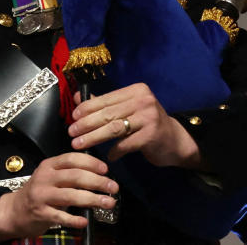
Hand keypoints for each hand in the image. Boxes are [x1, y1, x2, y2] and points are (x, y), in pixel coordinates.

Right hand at [0, 152, 117, 240]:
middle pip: (75, 176)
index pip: (72, 159)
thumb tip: (98, 174)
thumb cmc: (39, 192)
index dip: (91, 163)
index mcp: (49, 165)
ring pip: (71, 195)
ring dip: (93, 199)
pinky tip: (85, 221)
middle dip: (98, 181)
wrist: (14, 211)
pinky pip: (61, 216)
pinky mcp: (41, 213)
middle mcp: (45, 178)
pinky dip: (75, 220)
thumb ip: (68, 173)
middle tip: (113, 187)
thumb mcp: (50, 176)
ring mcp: (42, 196)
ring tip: (108, 202)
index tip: (105, 169)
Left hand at [68, 82, 200, 167]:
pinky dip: (114, 151)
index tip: (73, 117)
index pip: (106, 98)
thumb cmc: (147, 124)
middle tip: (71, 133)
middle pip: (108, 113)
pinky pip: (125, 144)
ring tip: (80, 144)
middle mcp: (143, 100)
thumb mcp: (128, 110)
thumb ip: (105, 104)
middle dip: (86, 124)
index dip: (87, 108)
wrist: (175, 141)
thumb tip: (77, 99)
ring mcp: (148, 117)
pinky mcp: (151, 135)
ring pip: (113, 128)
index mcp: (136, 90)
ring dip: (93, 137)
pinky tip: (107, 156)